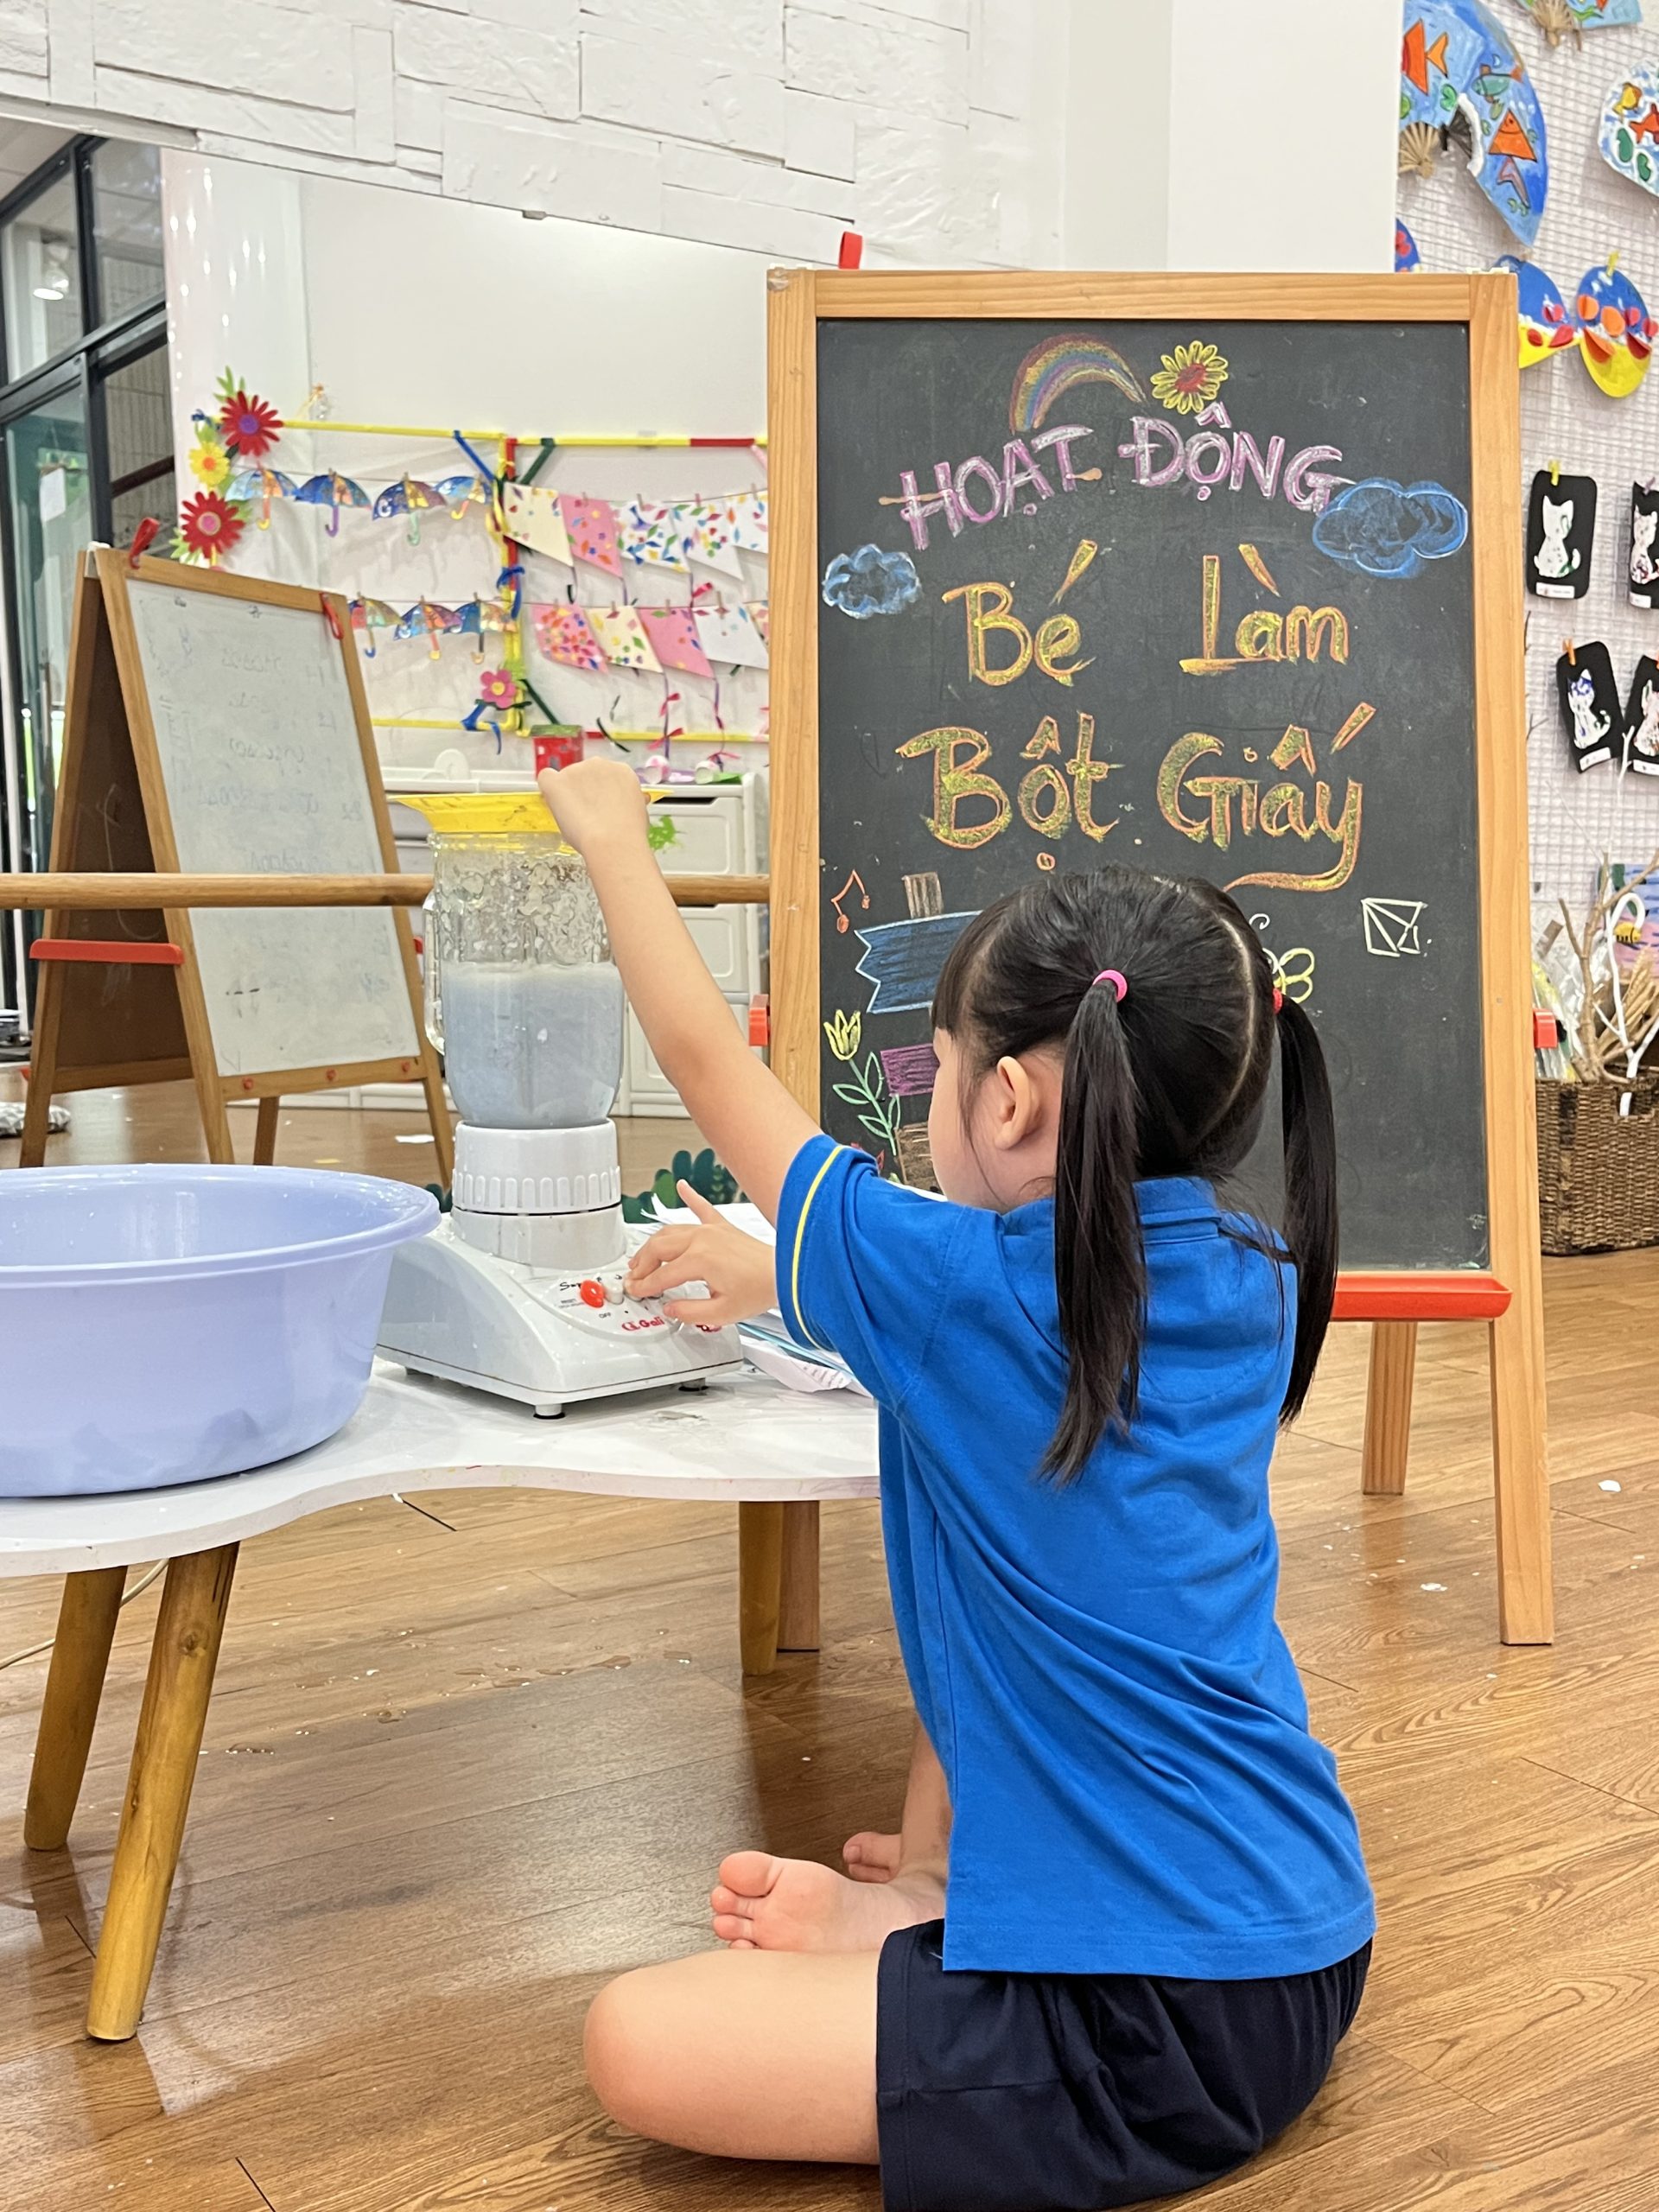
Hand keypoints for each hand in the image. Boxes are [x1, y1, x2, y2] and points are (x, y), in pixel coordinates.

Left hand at [536, 759, 647, 856]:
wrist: (613, 841)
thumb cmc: (628, 833)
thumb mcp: (638, 812)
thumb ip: (624, 802)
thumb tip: (618, 806)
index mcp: (621, 771)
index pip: (605, 776)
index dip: (600, 792)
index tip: (600, 805)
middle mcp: (599, 764)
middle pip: (584, 775)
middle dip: (584, 792)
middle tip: (588, 816)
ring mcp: (576, 770)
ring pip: (566, 779)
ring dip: (568, 795)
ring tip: (578, 820)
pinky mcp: (557, 781)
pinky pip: (546, 778)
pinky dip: (548, 790)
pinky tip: (554, 803)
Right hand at [626, 1182, 775, 1324]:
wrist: (787, 1272)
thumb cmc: (760, 1289)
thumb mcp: (721, 1313)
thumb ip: (690, 1313)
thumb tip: (671, 1309)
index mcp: (698, 1260)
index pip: (661, 1275)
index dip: (645, 1286)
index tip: (637, 1292)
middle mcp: (702, 1239)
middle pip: (658, 1248)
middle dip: (642, 1263)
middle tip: (634, 1275)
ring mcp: (712, 1230)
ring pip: (672, 1230)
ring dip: (653, 1242)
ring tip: (642, 1254)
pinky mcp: (724, 1226)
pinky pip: (703, 1207)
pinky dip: (690, 1196)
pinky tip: (682, 1186)